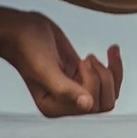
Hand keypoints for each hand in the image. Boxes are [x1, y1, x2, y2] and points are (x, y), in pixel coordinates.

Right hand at [5, 12, 122, 119]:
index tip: (81, 62)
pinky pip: (107, 81)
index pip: (90, 107)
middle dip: (103, 79)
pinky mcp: (81, 77)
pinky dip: (114, 66)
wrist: (22, 29)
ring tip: (90, 56)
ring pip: (108, 93)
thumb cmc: (27, 47)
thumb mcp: (45, 68)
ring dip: (110, 72)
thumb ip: (64, 89)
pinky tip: (112, 50)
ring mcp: (74, 90)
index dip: (93, 84)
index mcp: (54, 107)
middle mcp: (65, 104)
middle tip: (87, 59)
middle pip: (103, 103)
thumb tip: (87, 105)